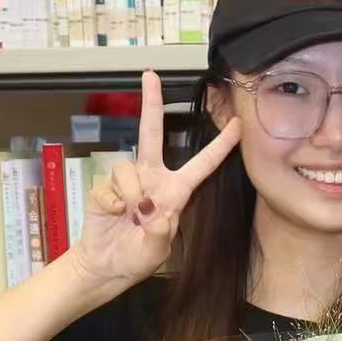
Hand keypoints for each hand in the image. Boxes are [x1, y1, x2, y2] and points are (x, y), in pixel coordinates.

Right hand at [69, 69, 242, 296]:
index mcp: (175, 191)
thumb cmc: (137, 258)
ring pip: (127, 169)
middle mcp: (152, 178)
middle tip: (150, 74)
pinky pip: (107, 185)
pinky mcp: (104, 186)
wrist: (106, 266)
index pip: (202, 165)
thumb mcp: (156, 251)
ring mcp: (127, 181)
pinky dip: (110, 203)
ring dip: (128, 196)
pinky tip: (112, 216)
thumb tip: (149, 207)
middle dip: (151, 103)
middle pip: (152, 134)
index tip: (238, 125)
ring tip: (129, 218)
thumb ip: (159, 232)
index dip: (220, 146)